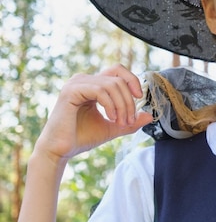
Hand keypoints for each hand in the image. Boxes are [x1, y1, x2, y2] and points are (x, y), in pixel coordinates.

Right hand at [34, 64, 152, 163]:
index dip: (132, 80)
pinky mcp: (71, 91)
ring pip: (112, 84)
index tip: (139, 97)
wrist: (60, 151)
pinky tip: (111, 118)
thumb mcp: (114, 126)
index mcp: (93, 84)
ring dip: (122, 105)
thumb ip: (131, 120)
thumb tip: (150, 115)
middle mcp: (84, 80)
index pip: (118, 71)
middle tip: (130, 120)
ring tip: (121, 123)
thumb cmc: (83, 137)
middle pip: (118, 78)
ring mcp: (76, 83)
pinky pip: (100, 90)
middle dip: (129, 100)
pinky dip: (111, 104)